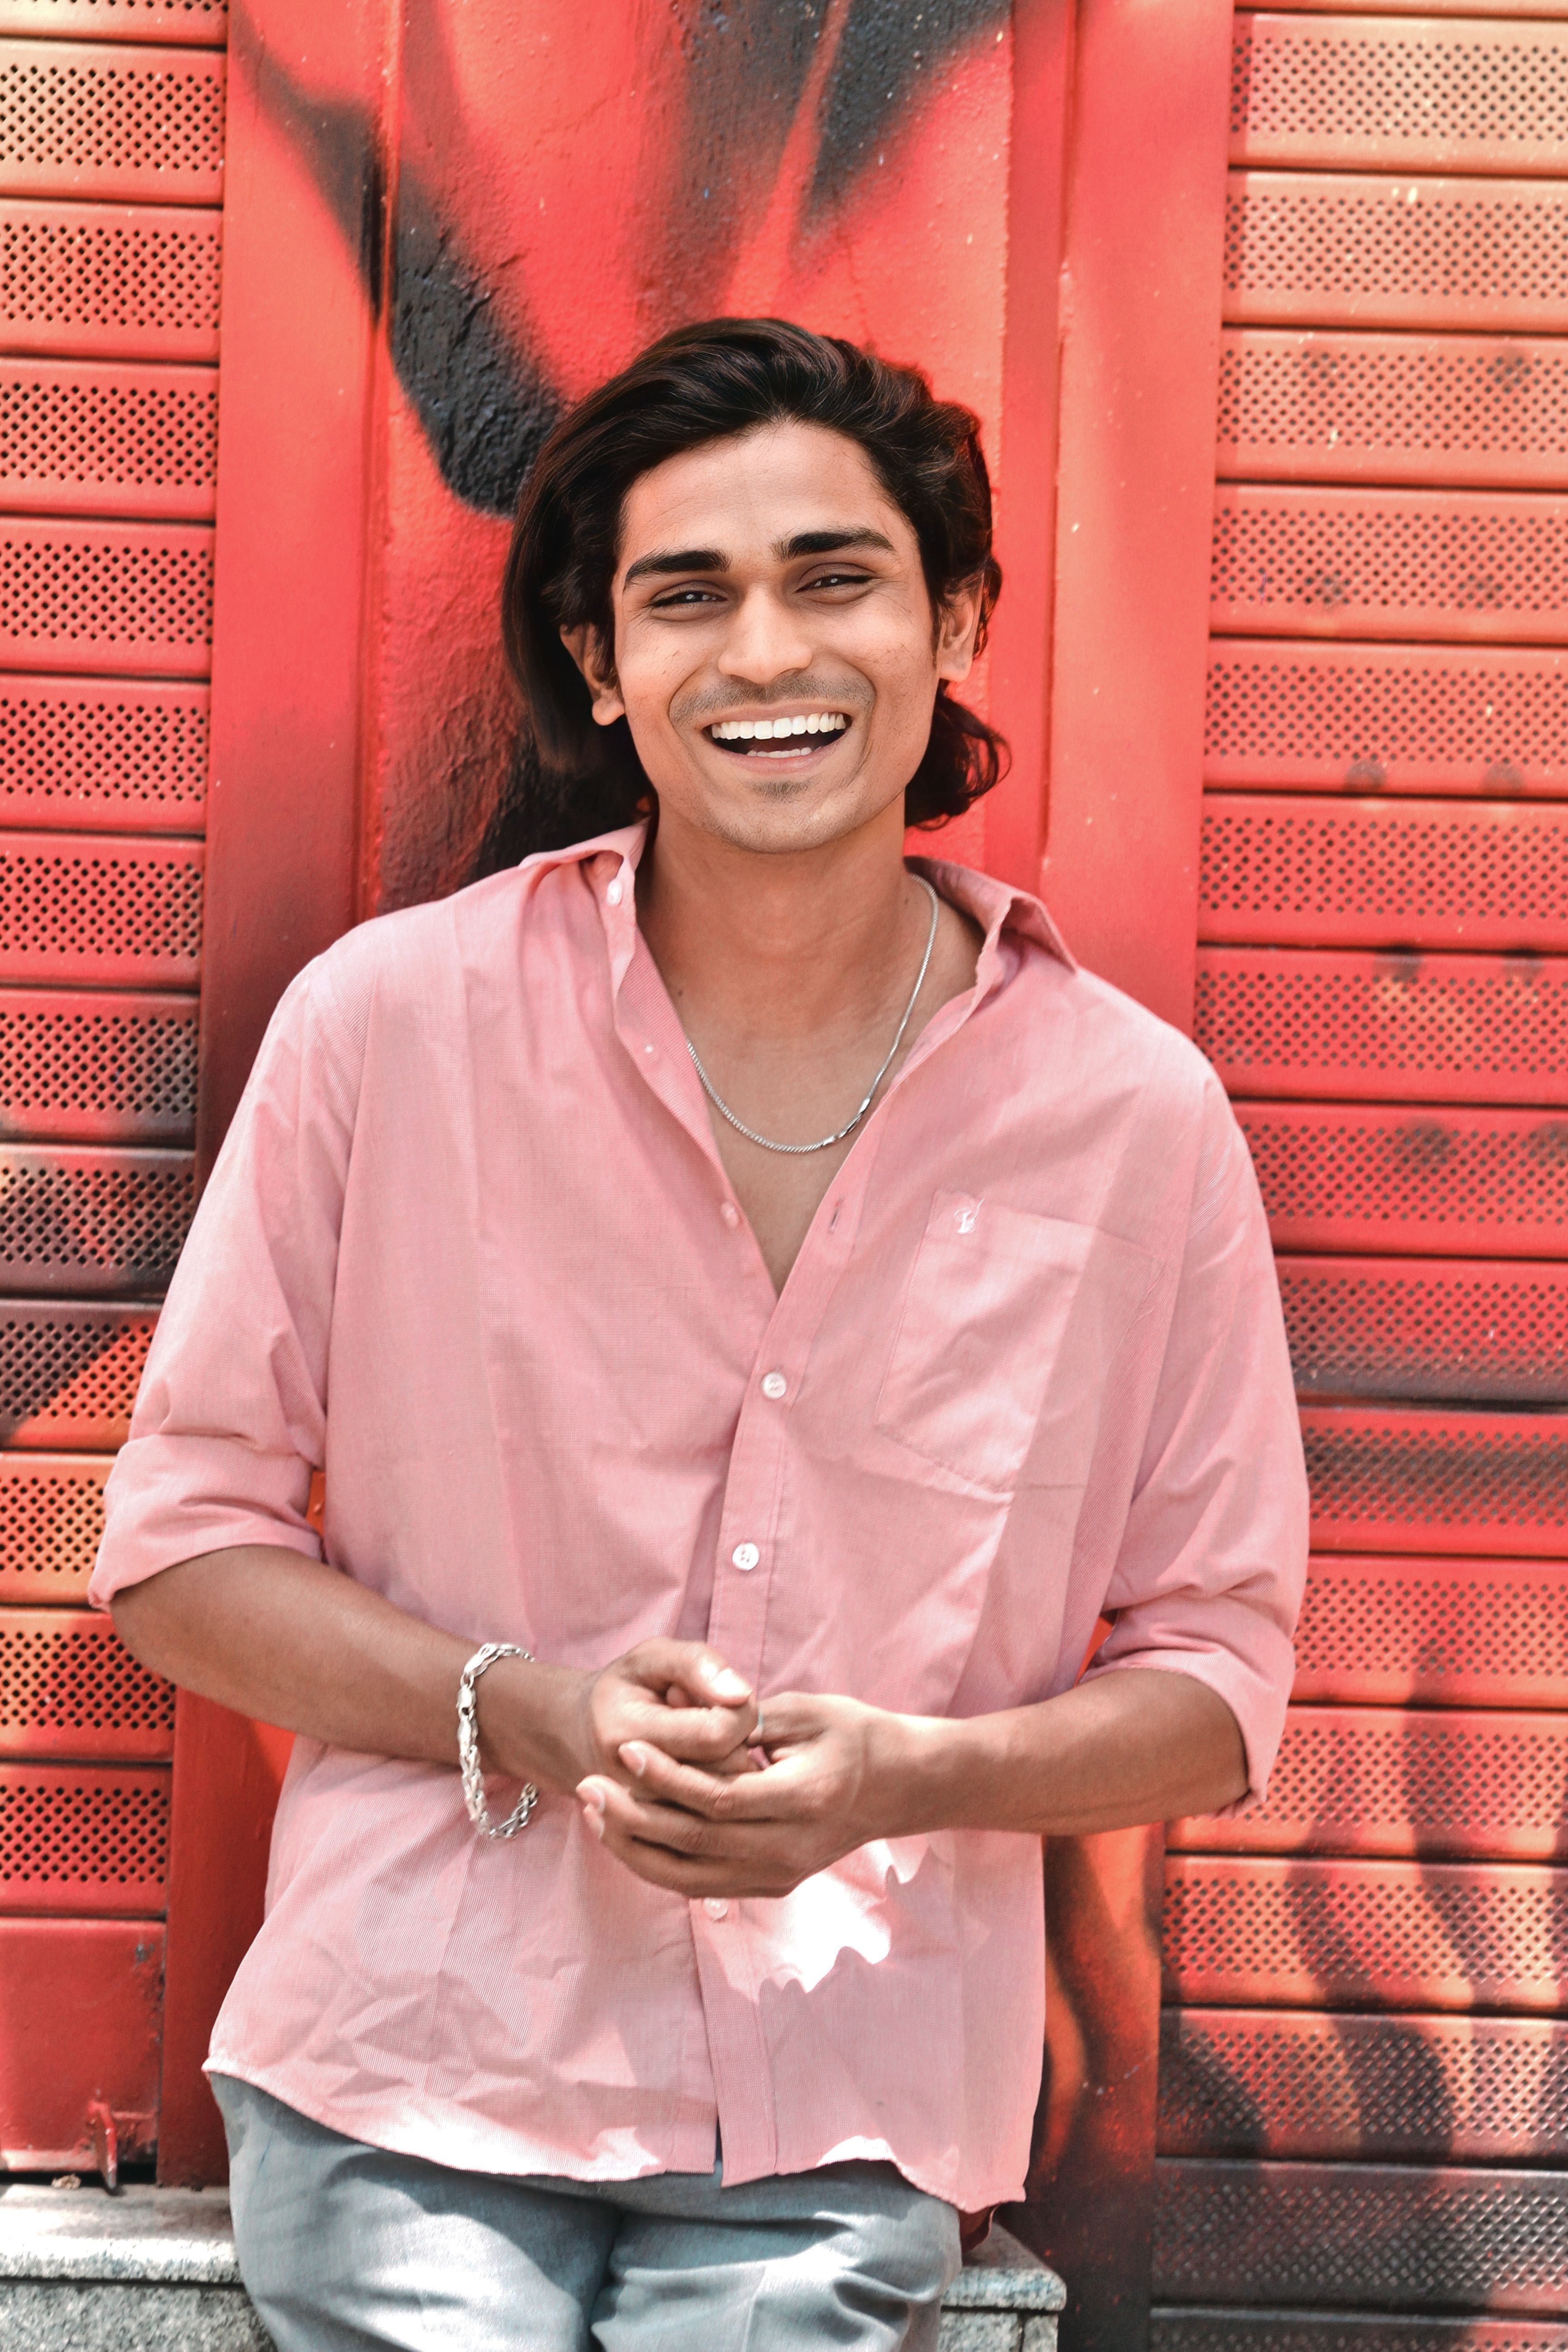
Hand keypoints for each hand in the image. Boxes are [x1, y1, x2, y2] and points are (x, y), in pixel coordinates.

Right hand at [479, 1639, 758, 1795]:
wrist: (580, 1736)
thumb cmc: (626, 1689)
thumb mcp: (653, 1658)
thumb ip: (697, 1664)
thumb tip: (741, 1694)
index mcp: (627, 1735)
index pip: (716, 1734)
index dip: (737, 1712)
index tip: (726, 1697)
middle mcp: (630, 1787)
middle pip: (727, 1773)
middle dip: (739, 1742)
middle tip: (717, 1720)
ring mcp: (643, 1821)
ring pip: (726, 1803)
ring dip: (733, 1771)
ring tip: (710, 1746)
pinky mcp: (657, 1839)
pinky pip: (715, 1823)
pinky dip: (723, 1794)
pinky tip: (708, 1771)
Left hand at [577, 1690, 918, 1897]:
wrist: (898, 1787)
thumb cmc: (854, 1735)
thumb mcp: (810, 1711)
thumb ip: (751, 1722)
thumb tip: (692, 1723)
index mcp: (804, 1799)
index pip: (719, 1800)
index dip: (667, 1777)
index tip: (626, 1748)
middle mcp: (790, 1849)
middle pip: (694, 1845)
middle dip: (632, 1817)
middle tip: (585, 1787)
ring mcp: (781, 1874)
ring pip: (690, 1877)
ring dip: (634, 1848)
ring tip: (593, 1814)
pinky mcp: (773, 1885)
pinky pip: (703, 1885)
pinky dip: (660, 1865)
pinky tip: (628, 1838)